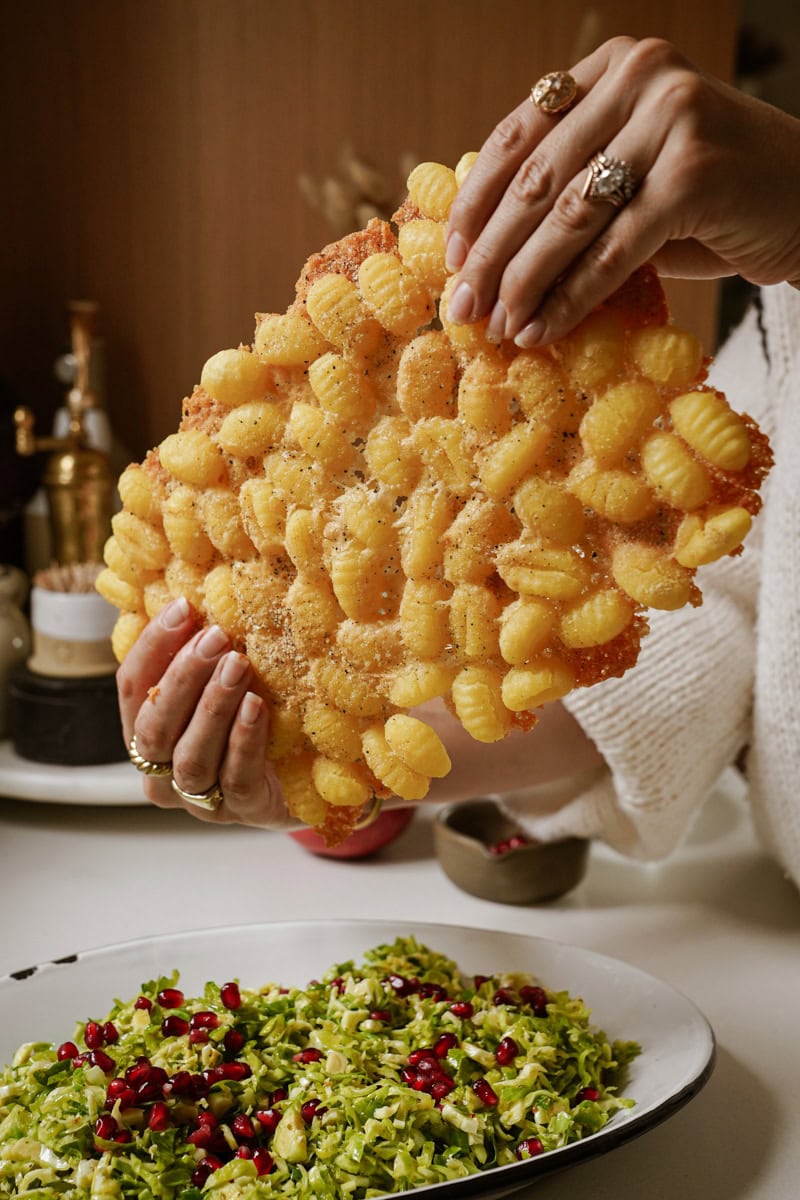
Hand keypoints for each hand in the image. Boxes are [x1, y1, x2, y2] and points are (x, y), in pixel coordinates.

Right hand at [116, 597, 292, 826]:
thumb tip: (198, 594)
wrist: (319, 775)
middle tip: (214, 638)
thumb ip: (205, 653)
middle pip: (153, 728)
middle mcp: (166, 773)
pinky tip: (255, 706)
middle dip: (181, 678)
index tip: (183, 608)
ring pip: (190, 758)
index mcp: (150, 734)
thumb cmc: (262, 717)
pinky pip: (237, 778)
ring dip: (211, 707)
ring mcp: (204, 799)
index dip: (152, 648)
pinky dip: (243, 740)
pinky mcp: (247, 810)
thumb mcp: (228, 679)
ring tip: (237, 665)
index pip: (132, 690)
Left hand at [444, 36, 799, 346]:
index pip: (520, 134)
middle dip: (491, 254)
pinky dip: (571, 298)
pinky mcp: (694, 176)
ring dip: (523, 283)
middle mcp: (641, 77)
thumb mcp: (633, 171)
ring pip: (569, 218)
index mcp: (614, 66)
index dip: (477, 202)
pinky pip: (611, 251)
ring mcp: (671, 120)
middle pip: (537, 180)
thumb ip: (572, 185)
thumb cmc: (711, 197)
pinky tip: (542, 330)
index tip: (451, 257)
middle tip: (462, 309)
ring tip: (498, 327)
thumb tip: (482, 248)